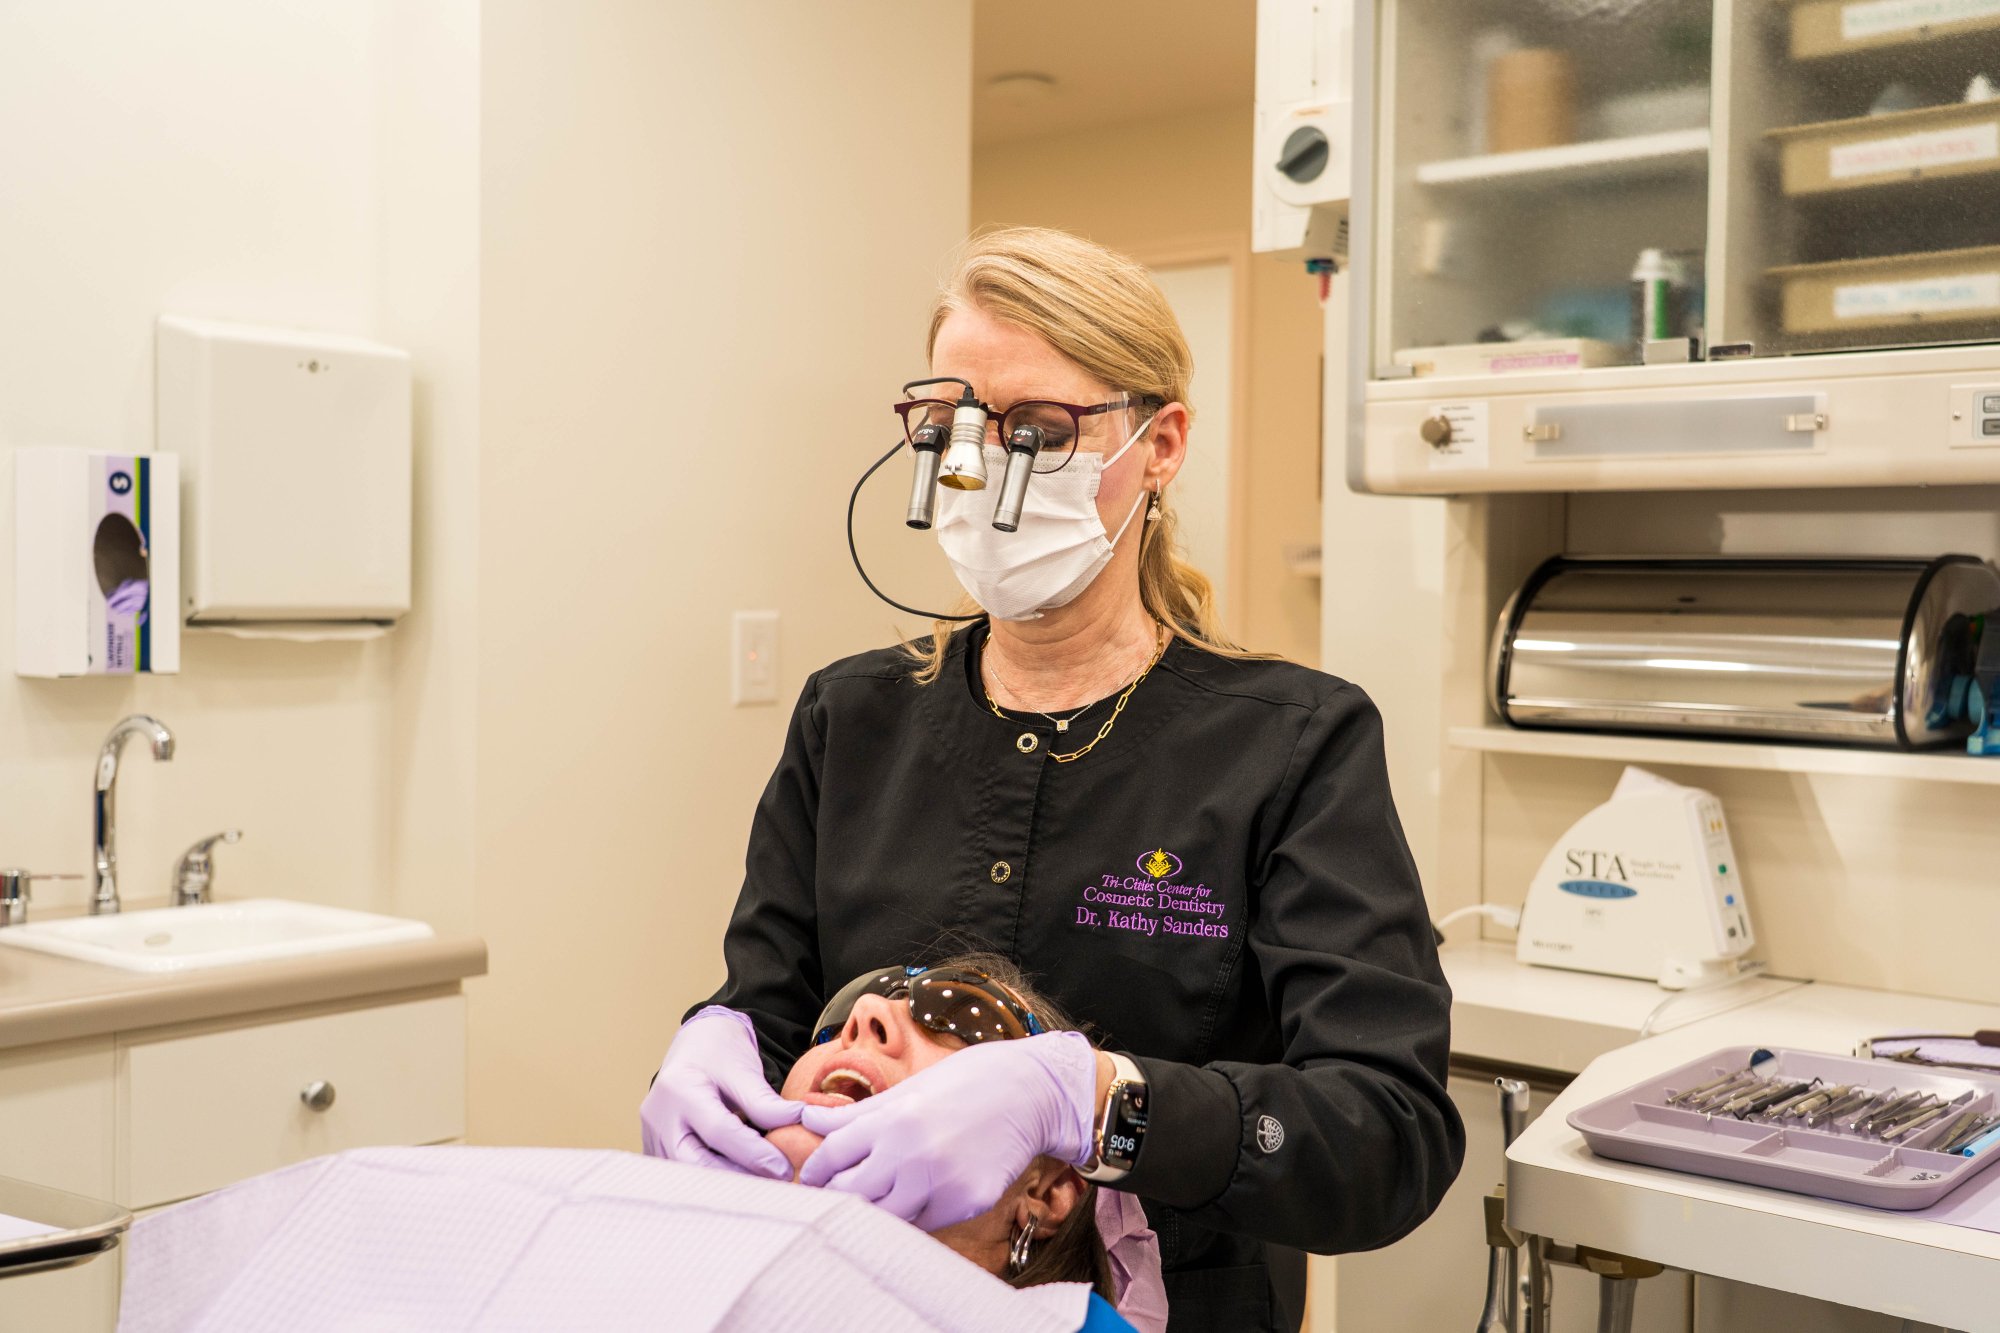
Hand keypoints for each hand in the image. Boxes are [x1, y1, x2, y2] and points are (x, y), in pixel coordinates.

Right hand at [640, 1006, 802, 1178]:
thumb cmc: (719, 1051)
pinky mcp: (656, 1148)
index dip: (753, 1153)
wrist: (695, 1043)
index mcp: (679, 1089)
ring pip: (687, 1174)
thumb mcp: (744, 1070)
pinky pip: (683, 1172)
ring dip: (724, 1183)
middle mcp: (658, 1116)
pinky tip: (740, 1179)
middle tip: (773, 1183)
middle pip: (694, 1162)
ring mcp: (652, 1135)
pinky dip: (711, 1178)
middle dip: (736, 1178)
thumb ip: (766, 1101)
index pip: (718, 1131)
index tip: (783, 1167)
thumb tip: (798, 1122)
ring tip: (760, 1184)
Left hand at [797, 1030, 1097, 1229]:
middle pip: (849, 1196)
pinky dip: (914, 1215)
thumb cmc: (964, 1083)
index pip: (831, 1157)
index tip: (816, 1177)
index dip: (817, 1171)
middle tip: (840, 1192)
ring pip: (884, 1218)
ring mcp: (941, 1183)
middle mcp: (912, 1154)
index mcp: (892, 1120)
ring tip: (880, 1195)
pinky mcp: (966, 1203)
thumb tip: (805, 1117)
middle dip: (838, 1195)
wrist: (1030, 1092)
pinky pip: (923, 1224)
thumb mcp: (906, 1090)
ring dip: (876, 1210)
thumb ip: (854, 1113)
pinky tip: (919, 1195)